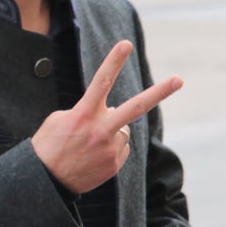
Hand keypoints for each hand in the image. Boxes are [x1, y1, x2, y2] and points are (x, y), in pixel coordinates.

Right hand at [33, 41, 182, 194]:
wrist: (45, 182)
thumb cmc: (50, 144)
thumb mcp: (60, 119)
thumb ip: (89, 110)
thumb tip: (116, 112)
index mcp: (83, 114)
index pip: (101, 82)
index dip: (114, 61)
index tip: (126, 44)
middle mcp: (101, 130)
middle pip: (136, 107)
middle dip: (159, 92)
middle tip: (180, 79)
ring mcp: (110, 149)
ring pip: (123, 130)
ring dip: (111, 132)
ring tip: (88, 144)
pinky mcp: (114, 165)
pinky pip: (121, 148)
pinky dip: (110, 148)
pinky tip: (92, 156)